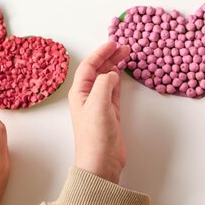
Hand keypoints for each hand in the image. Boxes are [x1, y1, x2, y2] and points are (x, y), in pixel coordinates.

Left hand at [69, 41, 130, 183]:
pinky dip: (118, 79)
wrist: (101, 162)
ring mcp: (99, 104)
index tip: (113, 43)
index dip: (100, 53)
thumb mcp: (98, 104)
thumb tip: (111, 73)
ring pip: (106, 78)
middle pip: (97, 69)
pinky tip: (121, 72)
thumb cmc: (95, 136)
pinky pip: (113, 89)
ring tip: (125, 54)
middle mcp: (87, 96)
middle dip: (109, 56)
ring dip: (114, 65)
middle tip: (124, 46)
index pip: (89, 65)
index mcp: (79, 93)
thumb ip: (104, 83)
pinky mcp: (110, 112)